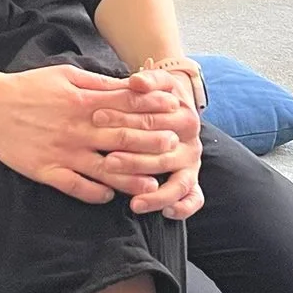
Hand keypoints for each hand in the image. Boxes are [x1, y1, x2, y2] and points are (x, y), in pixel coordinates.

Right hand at [0, 65, 185, 204]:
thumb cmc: (29, 88)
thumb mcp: (65, 75)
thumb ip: (98, 83)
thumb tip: (128, 85)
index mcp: (82, 101)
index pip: (125, 105)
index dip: (152, 108)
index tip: (173, 112)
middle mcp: (77, 128)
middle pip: (121, 137)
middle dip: (150, 142)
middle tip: (173, 147)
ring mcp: (62, 152)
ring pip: (103, 168)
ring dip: (129, 177)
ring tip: (151, 184)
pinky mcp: (46, 171)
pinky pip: (75, 186)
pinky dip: (94, 193)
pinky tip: (109, 198)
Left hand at [93, 69, 204, 219]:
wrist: (177, 104)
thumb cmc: (160, 96)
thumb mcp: (158, 83)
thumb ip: (148, 80)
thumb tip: (136, 81)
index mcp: (185, 118)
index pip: (154, 121)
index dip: (125, 119)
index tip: (98, 120)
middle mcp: (192, 144)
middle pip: (164, 156)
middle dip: (134, 161)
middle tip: (108, 163)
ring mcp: (192, 164)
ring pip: (180, 183)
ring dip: (157, 194)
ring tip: (134, 202)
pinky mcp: (192, 180)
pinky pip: (194, 198)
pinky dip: (184, 207)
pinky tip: (166, 212)